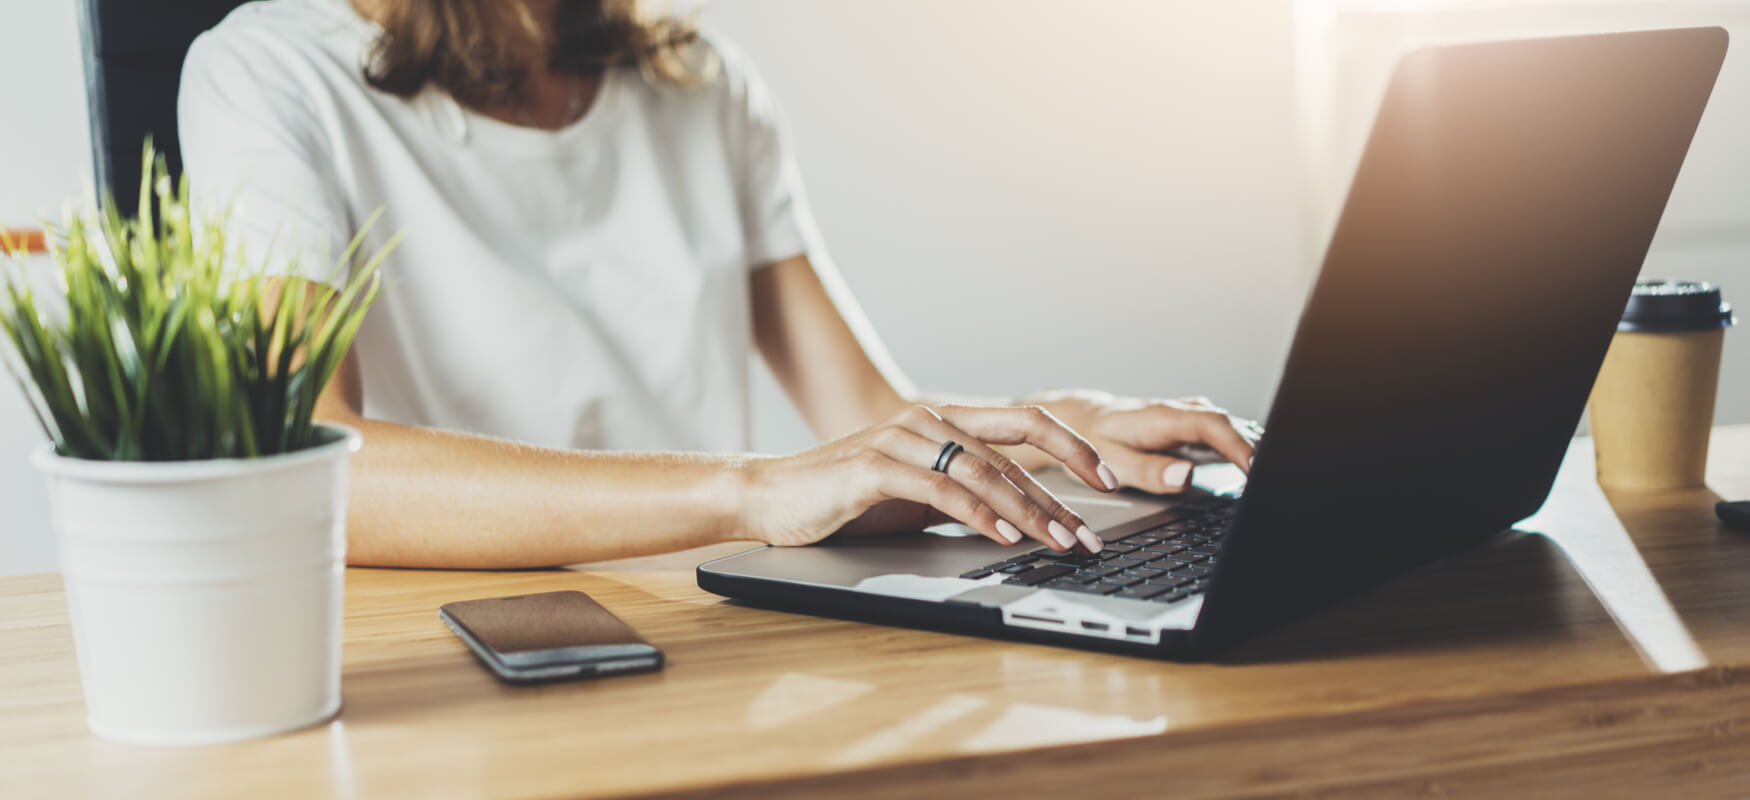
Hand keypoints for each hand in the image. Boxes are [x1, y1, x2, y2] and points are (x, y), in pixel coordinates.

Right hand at [741, 404, 1121, 552]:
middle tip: (1091, 531)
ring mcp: (902, 438)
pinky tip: (1005, 537)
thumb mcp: (917, 495)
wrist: (771, 496)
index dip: (1074, 447)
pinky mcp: (876, 467)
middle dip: (1062, 492)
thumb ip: (964, 494)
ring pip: (984, 470)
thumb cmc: (844, 498)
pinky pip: (942, 489)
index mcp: (944, 422)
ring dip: (1029, 510)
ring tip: (1060, 542)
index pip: (1024, 423)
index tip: (1111, 480)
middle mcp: (929, 420)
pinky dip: (980, 514)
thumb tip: (1022, 517)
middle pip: (1015, 448)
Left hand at [1027, 390, 1259, 493]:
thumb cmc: (1095, 440)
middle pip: (1231, 424)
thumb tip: (1185, 476)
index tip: (1256, 469)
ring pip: (1234, 427)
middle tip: (1278, 478)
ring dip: (1257, 447)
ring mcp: (1192, 418)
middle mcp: (1182, 412)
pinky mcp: (1195, 428)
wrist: (1084, 419)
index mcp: (1163, 416)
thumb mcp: (1112, 461)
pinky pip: (1228, 434)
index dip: (1238, 445)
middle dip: (1259, 449)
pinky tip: (1260, 467)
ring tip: (1276, 475)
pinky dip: (1247, 448)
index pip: (1212, 424)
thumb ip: (1148, 471)